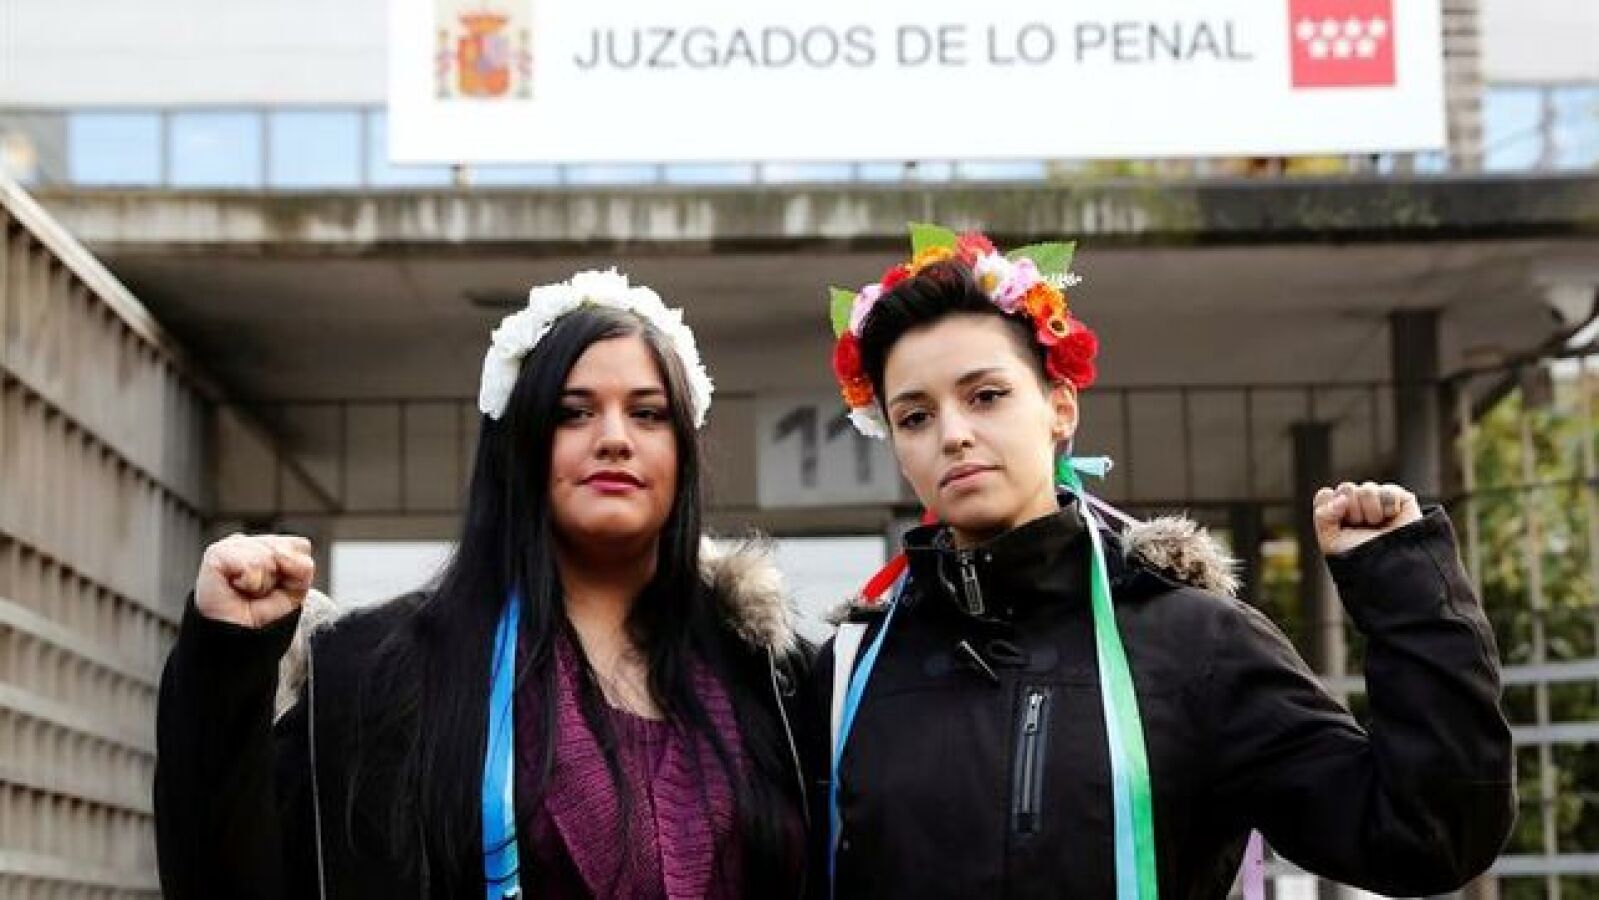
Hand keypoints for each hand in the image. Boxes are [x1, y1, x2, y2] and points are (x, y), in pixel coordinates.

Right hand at [194, 534, 314, 628]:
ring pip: (270, 556)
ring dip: (264, 583)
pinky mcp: (216, 553)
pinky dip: (251, 583)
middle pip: (286, 549)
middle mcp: (249, 541)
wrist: (237, 635)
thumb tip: (279, 554)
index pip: (300, 546)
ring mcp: (232, 544)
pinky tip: (237, 586)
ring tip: (248, 590)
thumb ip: (302, 566)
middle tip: (260, 591)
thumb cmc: (262, 610)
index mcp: (267, 545)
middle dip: (280, 576)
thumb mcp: (296, 588)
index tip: (278, 587)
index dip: (296, 572)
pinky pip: (251, 565)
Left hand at [1313, 482, 1421, 555]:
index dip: (1330, 509)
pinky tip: (1392, 518)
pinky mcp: (1399, 499)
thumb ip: (1322, 515)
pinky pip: (1388, 490)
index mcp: (1336, 513)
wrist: (1389, 567)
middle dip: (1352, 510)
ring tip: (1377, 525)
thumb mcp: (1330, 540)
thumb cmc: (1358, 556)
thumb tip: (1341, 497)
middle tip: (1361, 526)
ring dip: (1371, 510)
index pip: (1325, 495)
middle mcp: (1356, 504)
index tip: (1340, 527)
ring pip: (1367, 489)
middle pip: (1346, 488)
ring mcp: (1377, 500)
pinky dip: (1389, 506)